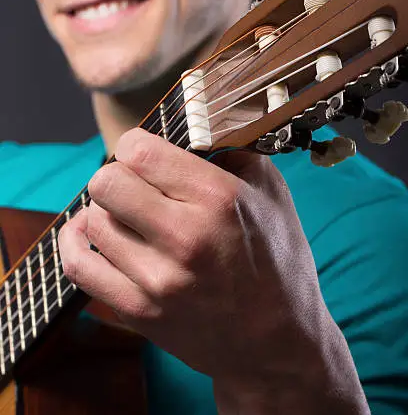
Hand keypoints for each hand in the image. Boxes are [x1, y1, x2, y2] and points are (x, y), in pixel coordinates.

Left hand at [59, 128, 368, 412]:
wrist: (276, 344)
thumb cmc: (278, 261)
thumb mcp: (272, 193)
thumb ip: (232, 151)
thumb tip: (193, 125)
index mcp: (219, 200)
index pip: (139, 151)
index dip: (136, 144)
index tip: (145, 152)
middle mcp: (185, 238)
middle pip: (105, 182)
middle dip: (117, 174)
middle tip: (135, 184)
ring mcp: (158, 280)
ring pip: (92, 220)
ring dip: (107, 210)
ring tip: (128, 214)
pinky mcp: (138, 311)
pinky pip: (78, 265)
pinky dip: (76, 240)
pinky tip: (89, 230)